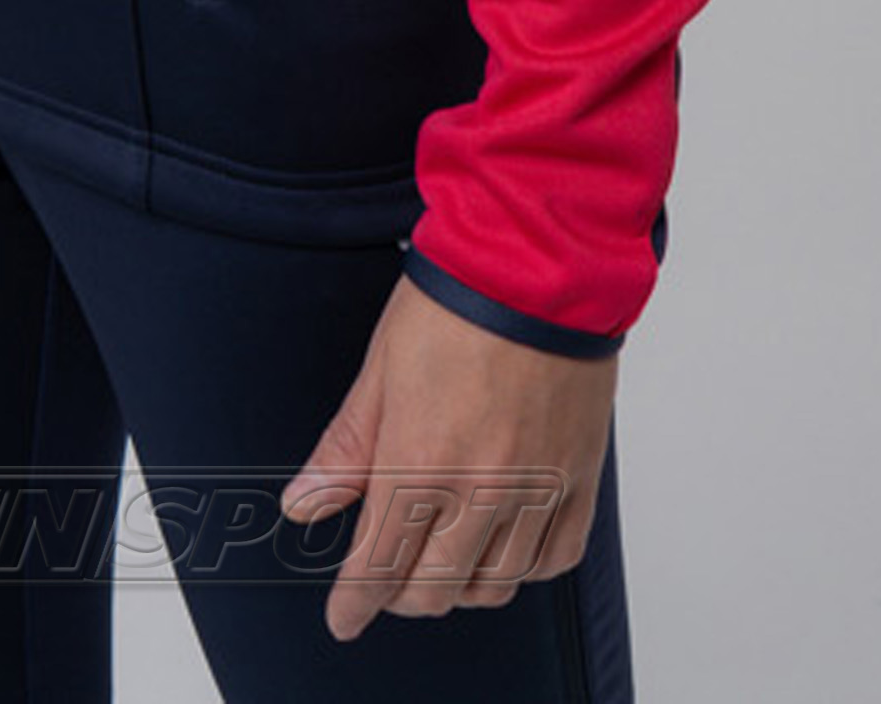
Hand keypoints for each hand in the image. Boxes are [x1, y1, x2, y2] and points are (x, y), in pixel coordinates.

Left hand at [278, 272, 616, 640]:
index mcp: (419, 463)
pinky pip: (554, 559)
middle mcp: (480, 490)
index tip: (344, 617)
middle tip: (387, 574)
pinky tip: (505, 545)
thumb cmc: (455, 303)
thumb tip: (301, 506)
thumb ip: (346, 450)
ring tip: (444, 557)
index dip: (354, 603)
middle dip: (400, 593)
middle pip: (434, 590)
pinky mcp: (579, 476)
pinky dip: (525, 566)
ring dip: (461, 584)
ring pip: (495, 585)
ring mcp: (536, 488)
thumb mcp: (380, 370)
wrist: (539, 263)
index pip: (377, 568)